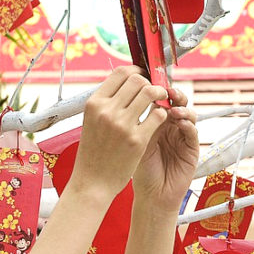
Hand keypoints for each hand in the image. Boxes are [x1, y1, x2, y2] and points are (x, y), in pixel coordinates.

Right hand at [70, 66, 168, 199]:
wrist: (92, 182)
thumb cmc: (93, 153)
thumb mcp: (91, 122)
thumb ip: (105, 103)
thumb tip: (124, 84)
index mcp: (94, 103)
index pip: (120, 73)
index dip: (136, 71)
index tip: (143, 76)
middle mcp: (107, 111)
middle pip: (137, 80)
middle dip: (150, 82)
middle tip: (155, 90)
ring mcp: (122, 125)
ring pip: (150, 93)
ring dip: (160, 94)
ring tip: (161, 101)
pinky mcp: (137, 140)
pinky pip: (158, 115)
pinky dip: (162, 113)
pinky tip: (159, 119)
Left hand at [130, 85, 197, 213]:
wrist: (151, 196)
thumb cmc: (138, 170)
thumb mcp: (132, 141)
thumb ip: (135, 120)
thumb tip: (128, 95)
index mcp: (154, 121)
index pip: (159, 98)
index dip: (157, 88)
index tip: (151, 81)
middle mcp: (170, 126)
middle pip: (176, 101)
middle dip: (172, 93)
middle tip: (166, 90)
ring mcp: (182, 136)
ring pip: (188, 113)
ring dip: (181, 107)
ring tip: (172, 108)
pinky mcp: (191, 148)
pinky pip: (193, 131)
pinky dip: (188, 124)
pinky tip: (180, 122)